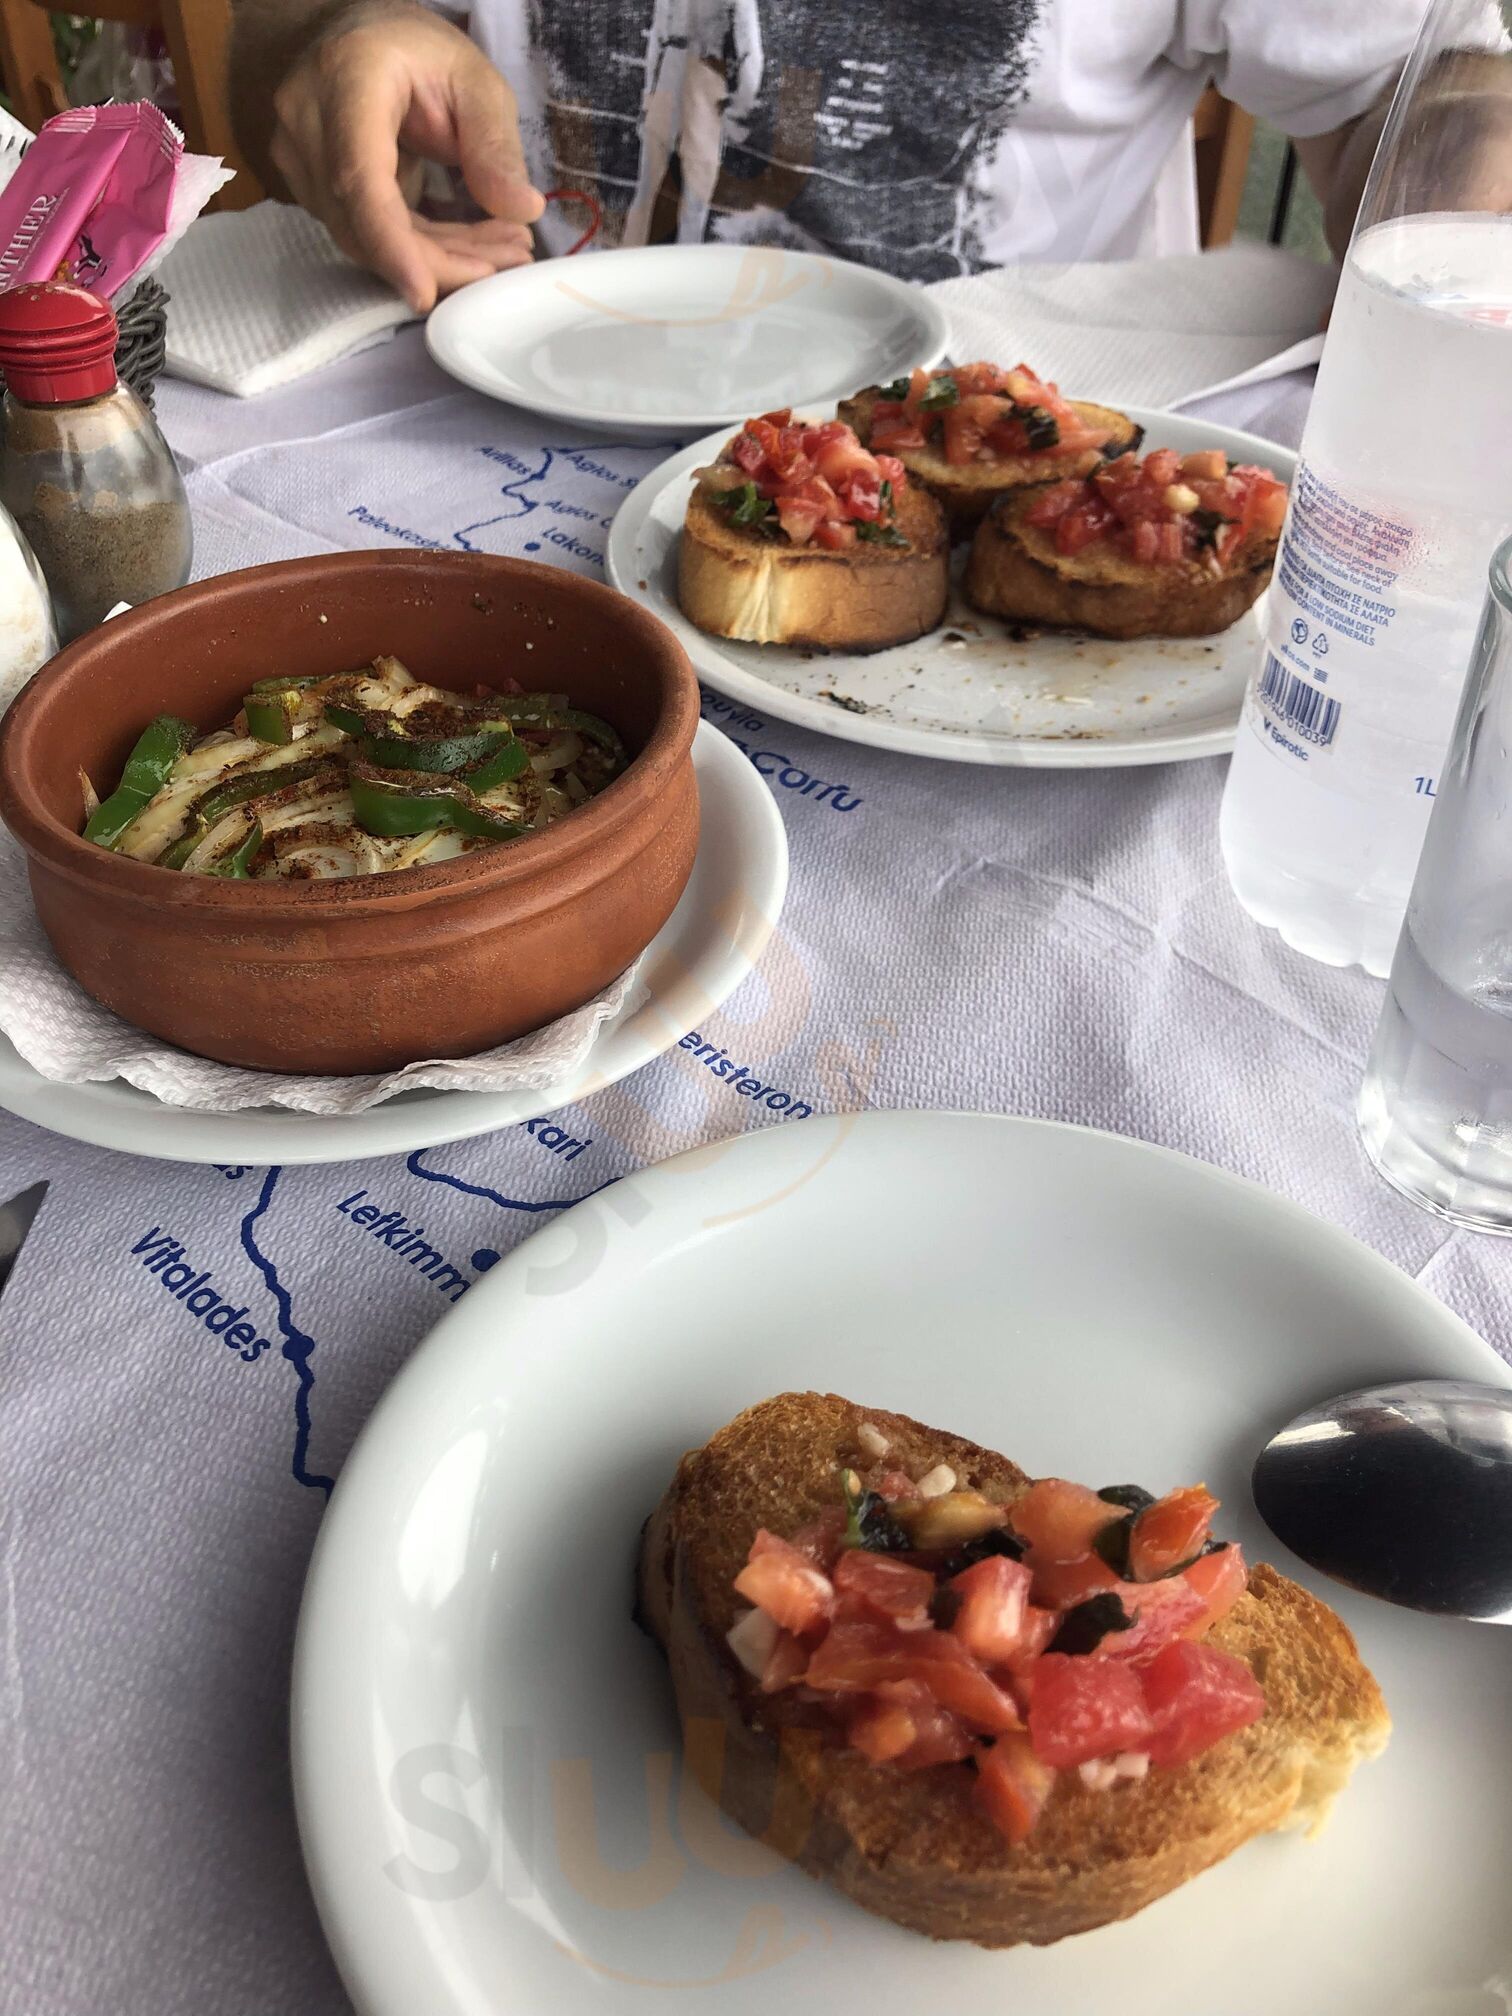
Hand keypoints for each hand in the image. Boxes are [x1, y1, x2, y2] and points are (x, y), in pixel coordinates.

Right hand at [269, 8, 545, 310]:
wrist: (359, 37)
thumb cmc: (418, 52)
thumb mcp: (475, 80)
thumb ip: (496, 144)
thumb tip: (524, 210)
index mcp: (345, 78)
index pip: (358, 177)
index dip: (390, 243)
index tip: (424, 292)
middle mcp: (306, 120)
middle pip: (362, 222)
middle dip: (437, 260)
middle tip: (510, 260)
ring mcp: (299, 157)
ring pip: (365, 238)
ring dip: (436, 258)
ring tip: (503, 248)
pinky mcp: (310, 186)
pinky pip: (367, 234)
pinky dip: (421, 250)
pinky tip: (471, 247)